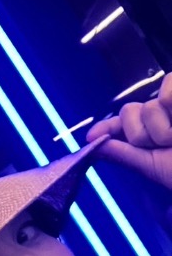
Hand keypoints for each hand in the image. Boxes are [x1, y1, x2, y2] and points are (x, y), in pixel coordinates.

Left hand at [87, 72, 171, 189]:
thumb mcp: (154, 166)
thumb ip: (125, 154)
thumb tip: (93, 144)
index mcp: (154, 131)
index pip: (124, 123)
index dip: (108, 128)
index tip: (91, 137)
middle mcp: (165, 112)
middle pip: (131, 112)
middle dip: (142, 136)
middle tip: (167, 145)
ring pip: (150, 105)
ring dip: (163, 128)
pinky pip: (168, 89)